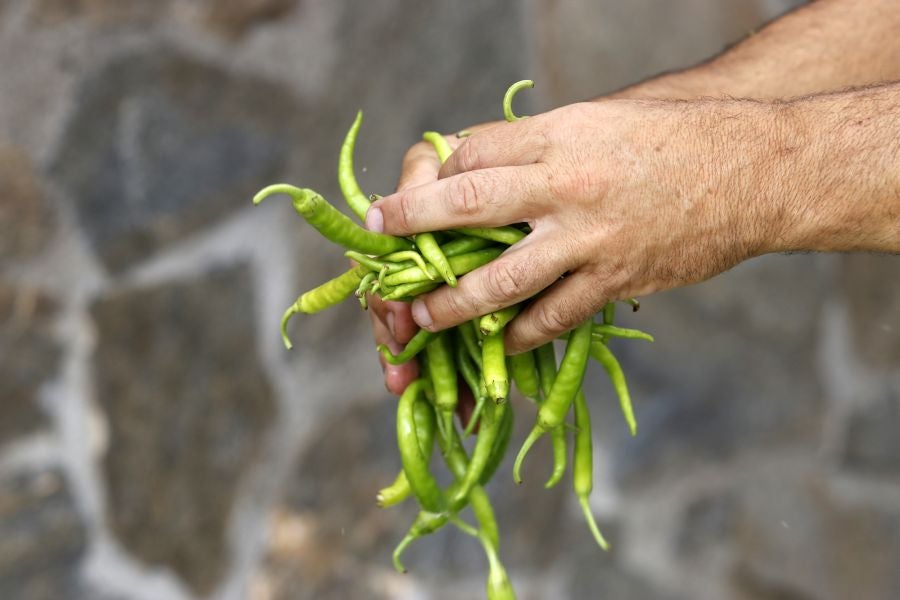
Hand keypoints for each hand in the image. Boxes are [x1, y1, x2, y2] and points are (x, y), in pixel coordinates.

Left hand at [367, 99, 778, 352]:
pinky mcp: (615, 278)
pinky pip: (554, 315)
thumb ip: (544, 144)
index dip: (436, 173)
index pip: (473, 152)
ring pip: (501, 278)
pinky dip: (521, 333)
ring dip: (453, 302)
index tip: (418, 191)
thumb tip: (488, 163)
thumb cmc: (676, 136)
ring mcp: (589, 237)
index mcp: (558, 135)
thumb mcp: (600, 119)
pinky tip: (499, 343)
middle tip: (380, 236)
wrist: (753, 171)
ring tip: (422, 318)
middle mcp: (566, 185)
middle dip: (414, 223)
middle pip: (467, 205)